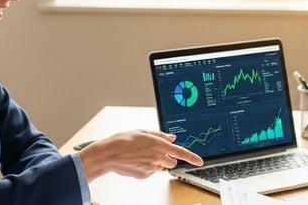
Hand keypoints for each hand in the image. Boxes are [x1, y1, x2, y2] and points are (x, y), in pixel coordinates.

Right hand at [79, 130, 203, 181]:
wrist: (107, 154)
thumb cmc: (122, 141)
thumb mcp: (142, 132)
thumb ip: (160, 135)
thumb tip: (172, 138)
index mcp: (158, 144)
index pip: (181, 152)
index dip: (192, 158)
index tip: (200, 162)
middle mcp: (157, 157)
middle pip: (172, 162)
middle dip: (168, 158)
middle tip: (155, 152)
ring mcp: (151, 167)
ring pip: (162, 167)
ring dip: (158, 163)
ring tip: (143, 156)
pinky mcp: (144, 175)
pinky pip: (151, 172)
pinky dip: (147, 168)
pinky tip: (137, 162)